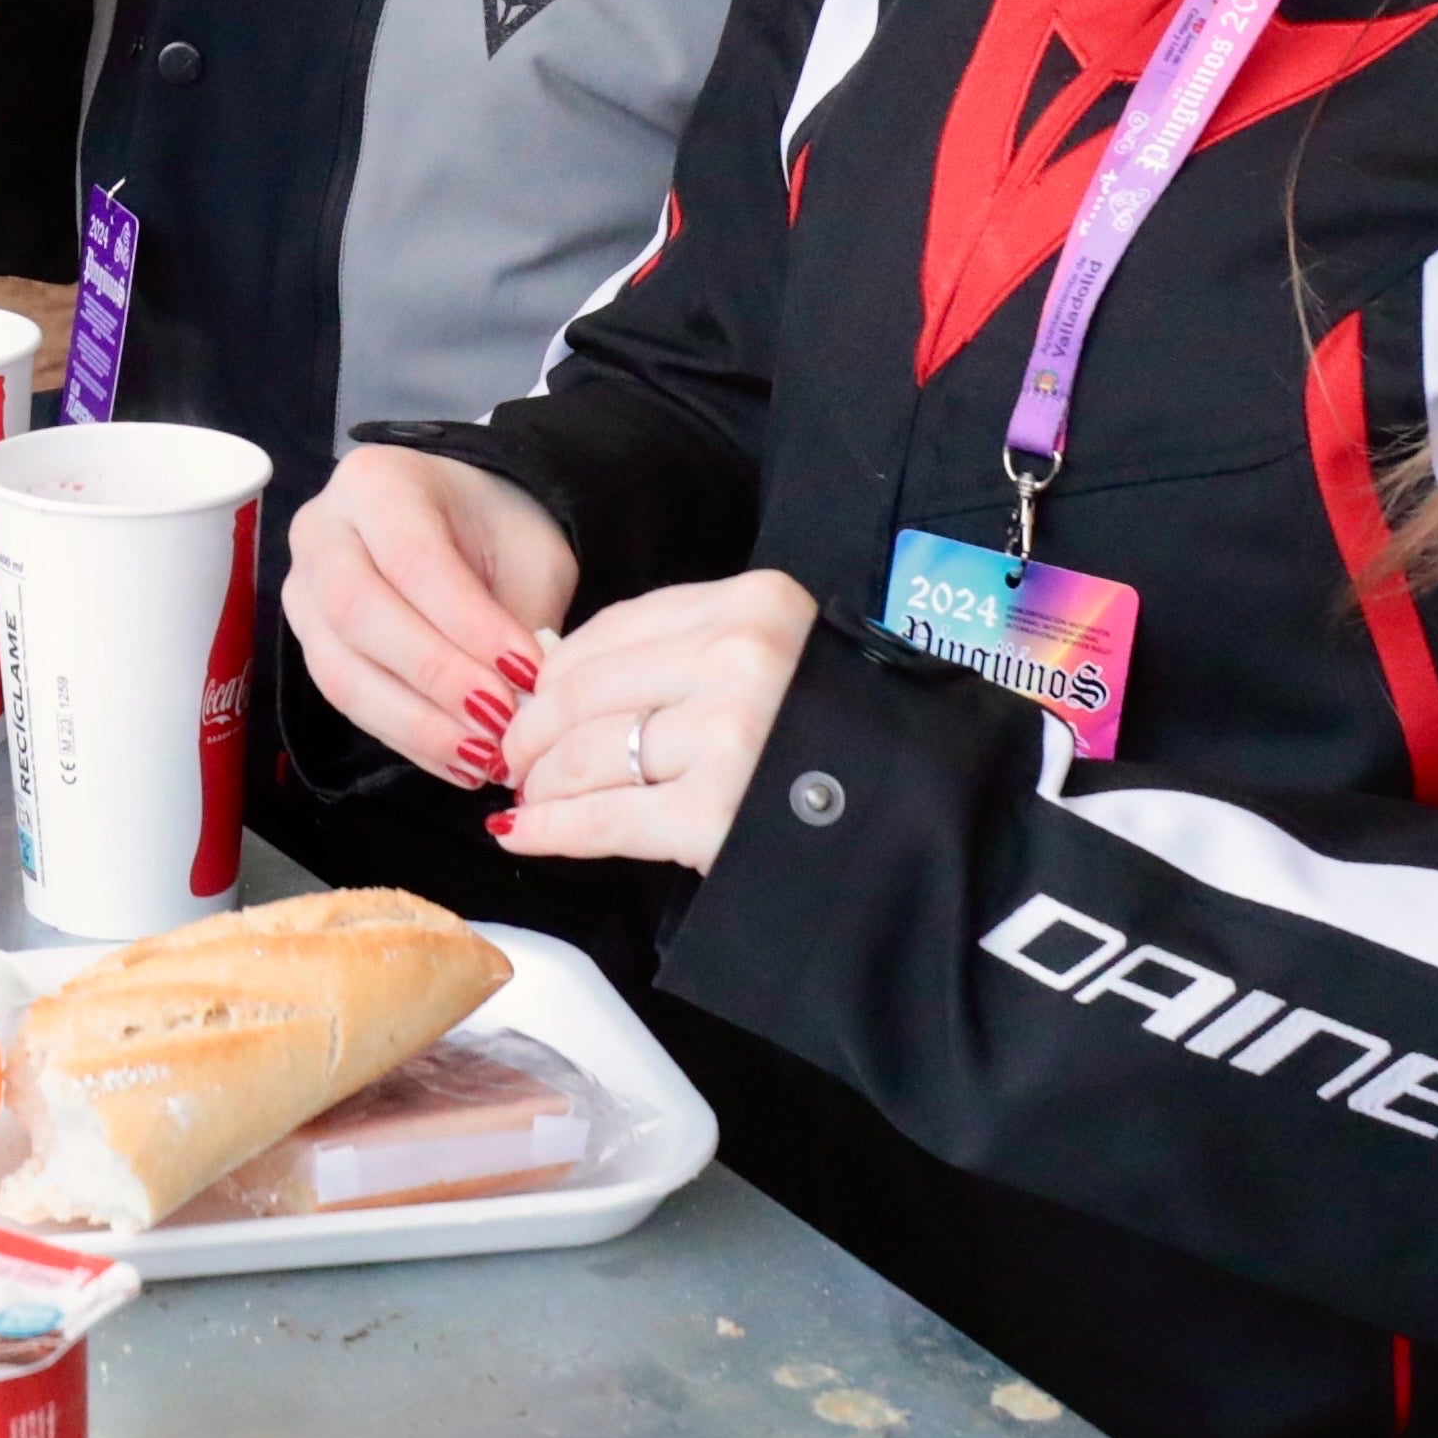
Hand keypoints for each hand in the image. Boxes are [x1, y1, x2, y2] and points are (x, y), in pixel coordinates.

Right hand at [285, 446, 577, 781]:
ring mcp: (303, 590)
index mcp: (376, 483)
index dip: (468, 625)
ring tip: (483, 756)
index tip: (525, 672)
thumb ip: (523, 619)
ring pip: (340, 669)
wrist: (461, 522)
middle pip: (357, 612)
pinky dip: (407, 738)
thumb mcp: (530, 555)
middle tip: (499, 721)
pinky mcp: (310, 643)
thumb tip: (525, 703)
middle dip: (435, 677)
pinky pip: (346, 700)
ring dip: (417, 723)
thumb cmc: (495, 530)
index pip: (414, 560)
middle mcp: (322, 531)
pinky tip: (457, 760)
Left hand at [484, 570, 819, 871]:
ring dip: (541, 781)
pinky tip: (525, 832)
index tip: (533, 699)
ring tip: (528, 796)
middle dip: (533, 730)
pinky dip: (551, 828)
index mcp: (755, 605)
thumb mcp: (781, 657)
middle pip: (586, 689)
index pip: (616, 627)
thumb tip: (564, 678)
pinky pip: (603, 816)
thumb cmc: (841, 740)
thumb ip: (689, 653)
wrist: (921, 816)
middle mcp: (741, 659)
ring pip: (586, 752)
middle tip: (516, 756)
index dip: (557, 671)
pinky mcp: (715, 813)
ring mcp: (728, 735)